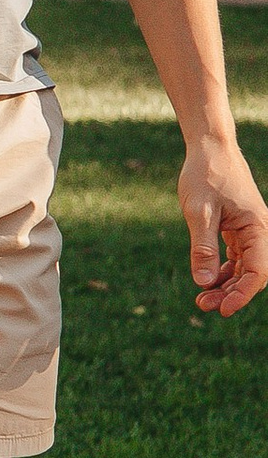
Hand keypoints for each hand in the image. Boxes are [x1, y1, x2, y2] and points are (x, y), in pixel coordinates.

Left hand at [181, 132, 267, 317]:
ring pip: (244, 267)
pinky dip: (223, 270)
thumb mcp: (199, 212)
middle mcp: (259, 231)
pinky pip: (236, 256)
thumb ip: (203, 248)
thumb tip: (204, 282)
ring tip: (202, 297)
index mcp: (257, 227)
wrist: (209, 147)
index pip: (259, 271)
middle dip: (231, 293)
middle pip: (252, 273)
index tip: (222, 309)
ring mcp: (249, 229)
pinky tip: (207, 279)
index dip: (242, 294)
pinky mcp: (237, 227)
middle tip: (203, 304)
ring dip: (227, 284)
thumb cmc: (205, 174)